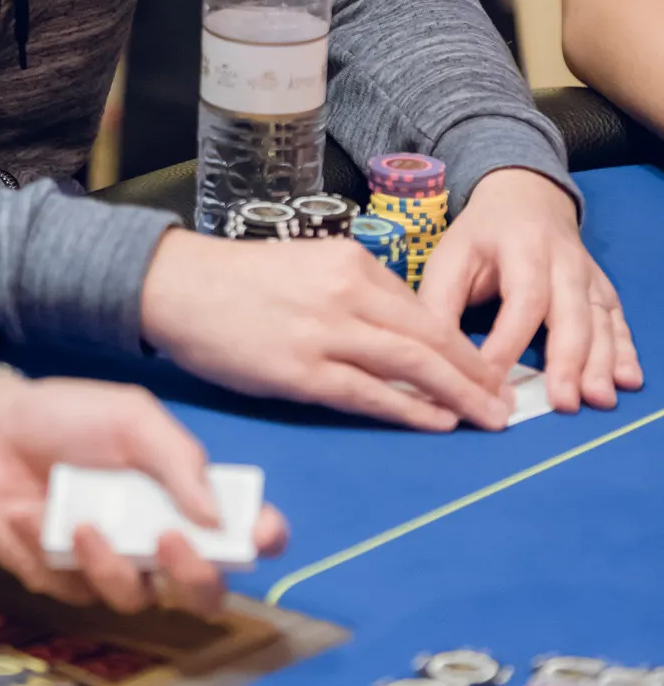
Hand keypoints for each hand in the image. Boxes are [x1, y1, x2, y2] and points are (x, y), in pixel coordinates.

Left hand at [0, 372, 286, 621]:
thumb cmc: (67, 416)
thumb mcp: (131, 417)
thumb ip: (178, 459)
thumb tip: (218, 518)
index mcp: (183, 495)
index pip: (242, 531)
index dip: (263, 539)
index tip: (262, 534)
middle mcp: (156, 538)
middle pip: (204, 592)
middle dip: (196, 579)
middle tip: (168, 541)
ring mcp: (112, 564)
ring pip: (139, 600)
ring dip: (114, 566)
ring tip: (84, 523)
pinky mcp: (63, 581)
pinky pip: (75, 591)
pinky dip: (54, 552)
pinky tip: (31, 514)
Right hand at [140, 229, 512, 431]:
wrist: (178, 286)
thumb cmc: (237, 281)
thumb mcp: (305, 268)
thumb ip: (352, 295)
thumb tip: (395, 334)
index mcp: (350, 263)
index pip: (423, 308)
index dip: (463, 344)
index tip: (487, 369)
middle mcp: (347, 293)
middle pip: (432, 337)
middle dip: (477, 373)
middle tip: (507, 402)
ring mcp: (326, 332)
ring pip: (413, 365)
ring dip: (461, 395)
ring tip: (490, 418)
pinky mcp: (303, 371)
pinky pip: (371, 394)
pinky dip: (412, 410)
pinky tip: (440, 422)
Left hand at [418, 167, 642, 411]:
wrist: (524, 196)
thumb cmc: (481, 236)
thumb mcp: (450, 256)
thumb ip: (439, 303)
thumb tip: (429, 357)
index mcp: (522, 247)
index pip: (522, 298)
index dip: (508, 342)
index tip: (492, 383)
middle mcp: (564, 261)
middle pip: (571, 312)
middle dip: (568, 359)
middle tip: (563, 403)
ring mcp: (589, 276)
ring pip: (600, 321)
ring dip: (602, 362)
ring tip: (598, 399)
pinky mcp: (602, 290)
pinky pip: (618, 321)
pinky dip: (626, 351)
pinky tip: (629, 379)